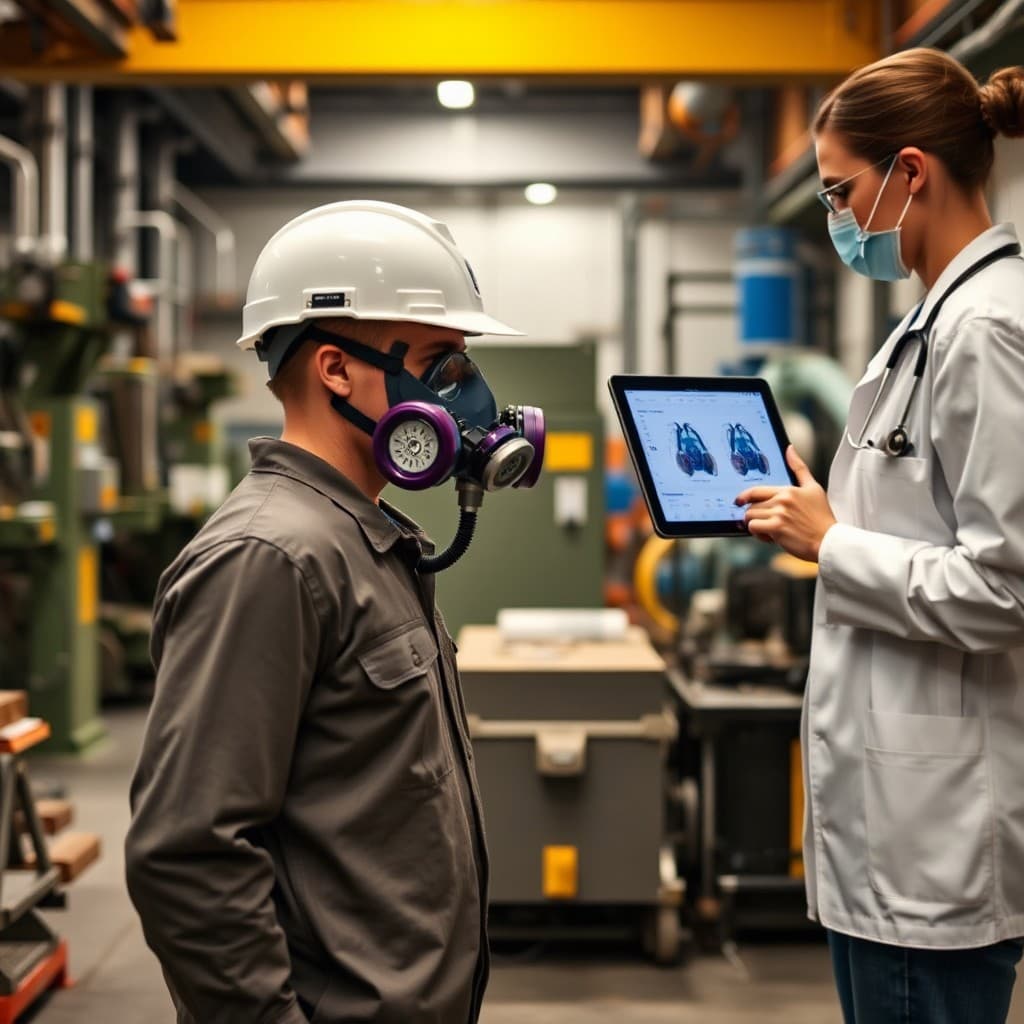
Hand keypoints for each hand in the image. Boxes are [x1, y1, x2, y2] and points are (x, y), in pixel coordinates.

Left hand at [734, 446, 836, 562]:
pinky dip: (759, 534)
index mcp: (788, 490)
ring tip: (770, 530)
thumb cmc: (821, 517)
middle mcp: (782, 500)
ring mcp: (779, 513)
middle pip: (751, 506)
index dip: (743, 496)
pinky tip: (770, 537)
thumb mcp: (813, 488)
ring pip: (750, 517)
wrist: (829, 540)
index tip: (738, 501)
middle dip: (755, 516)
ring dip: (757, 526)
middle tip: (767, 523)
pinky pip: (754, 528)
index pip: (756, 490)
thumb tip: (789, 449)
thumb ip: (799, 468)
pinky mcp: (777, 528)